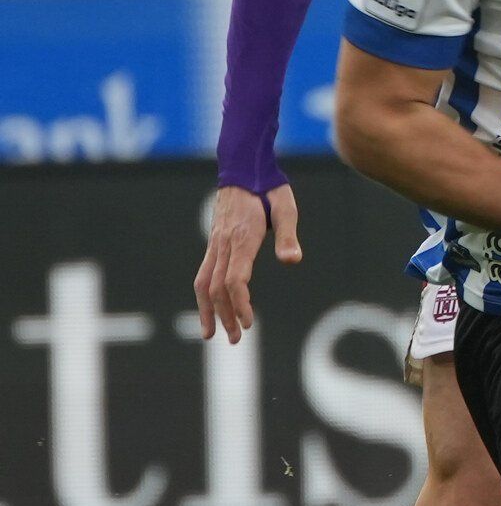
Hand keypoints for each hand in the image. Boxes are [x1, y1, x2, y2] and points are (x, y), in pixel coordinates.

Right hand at [194, 184, 301, 343]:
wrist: (243, 165)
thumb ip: (288, 235)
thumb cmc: (269, 186)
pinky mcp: (214, 242)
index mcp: (242, 237)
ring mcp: (216, 243)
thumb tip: (293, 261)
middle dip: (225, 316)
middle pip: (217, 287)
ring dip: (209, 311)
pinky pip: (203, 273)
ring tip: (212, 334)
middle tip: (237, 339)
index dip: (240, 304)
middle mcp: (224, 243)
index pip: (235, 279)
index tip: (248, 323)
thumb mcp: (286, 207)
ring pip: (204, 282)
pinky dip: (203, 295)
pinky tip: (208, 309)